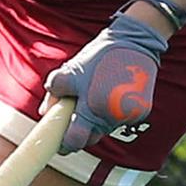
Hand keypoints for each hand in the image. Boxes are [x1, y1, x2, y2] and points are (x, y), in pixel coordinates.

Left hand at [44, 12, 167, 152]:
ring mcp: (128, 115)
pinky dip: (112, 114)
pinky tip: (109, 96)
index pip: (75, 141)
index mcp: (93, 108)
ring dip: (96, 122)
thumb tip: (45, 112)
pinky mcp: (141, 111)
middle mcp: (112, 117)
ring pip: (105, 129)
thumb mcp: (71, 71)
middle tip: (74, 118)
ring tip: (93, 100)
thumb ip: (55, 92)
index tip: (60, 143)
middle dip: (81, 133)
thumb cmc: (98, 56)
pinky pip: (120, 120)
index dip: (65, 144)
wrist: (133, 42)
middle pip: (91, 139)